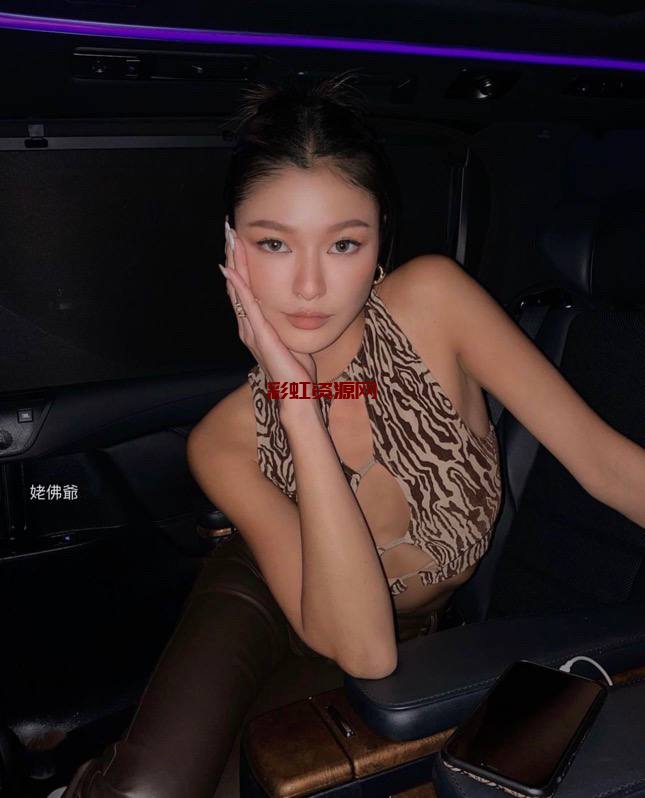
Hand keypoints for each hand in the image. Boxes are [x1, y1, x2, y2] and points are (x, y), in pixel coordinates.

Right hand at [221, 218, 317, 395]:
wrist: (296, 394)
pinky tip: (234, 271)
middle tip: (228, 230)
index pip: (243, 288)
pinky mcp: (260, 336)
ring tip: (229, 241)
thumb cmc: (297, 368)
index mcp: (254, 325)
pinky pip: (247, 307)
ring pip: (237, 291)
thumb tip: (289, 306)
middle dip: (232, 256)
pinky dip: (240, 288)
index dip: (240, 263)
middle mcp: (247, 326)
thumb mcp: (289, 337)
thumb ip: (283, 321)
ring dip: (233, 264)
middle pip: (235, 284)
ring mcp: (251, 331)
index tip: (237, 239)